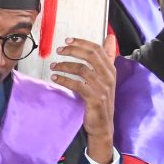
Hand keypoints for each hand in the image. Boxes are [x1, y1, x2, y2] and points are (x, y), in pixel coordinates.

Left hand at [49, 37, 114, 163]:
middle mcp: (108, 77)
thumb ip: (106, 59)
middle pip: (90, 56)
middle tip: (59, 51)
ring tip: (53, 66)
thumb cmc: (100, 99)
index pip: (98, 49)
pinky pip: (77, 84)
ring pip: (82, 69)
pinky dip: (64, 79)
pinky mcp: (95, 98)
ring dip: (64, 66)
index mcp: (111, 70)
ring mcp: (102, 88)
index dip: (82, 43)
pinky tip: (55, 78)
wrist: (102, 125)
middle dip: (72, 51)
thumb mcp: (105, 78)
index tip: (67, 40)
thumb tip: (110, 38)